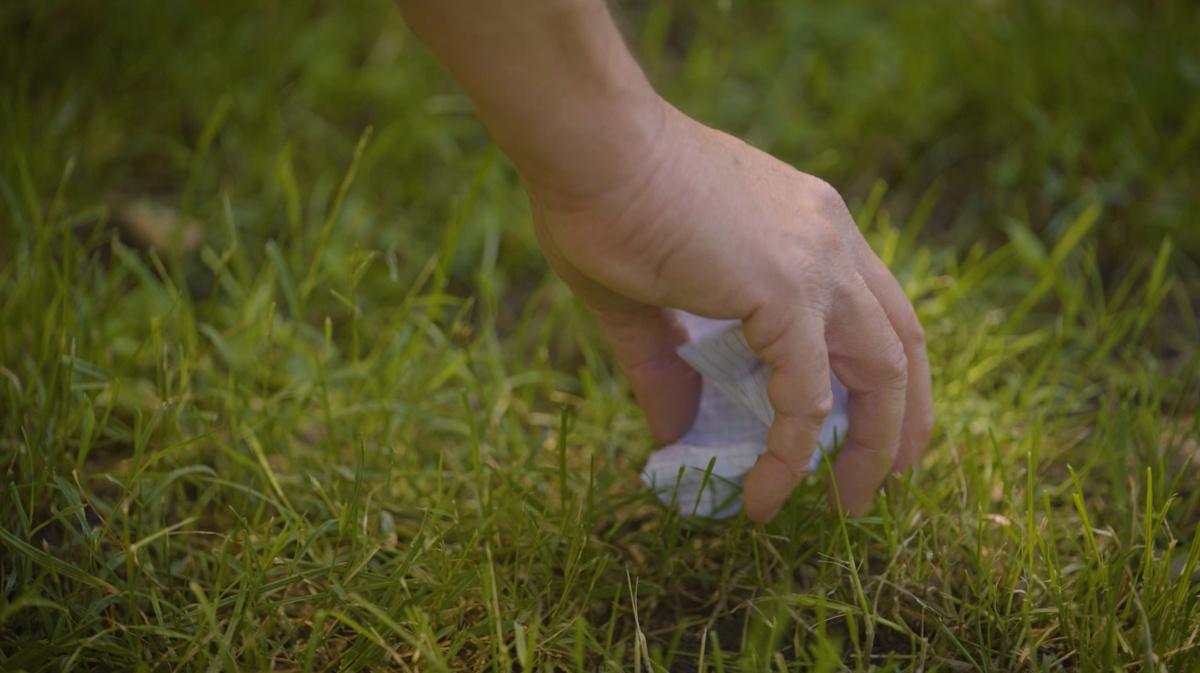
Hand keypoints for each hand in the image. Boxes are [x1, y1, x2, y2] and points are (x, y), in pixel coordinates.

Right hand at [526, 102, 932, 520]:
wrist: (588, 145)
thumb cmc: (602, 201)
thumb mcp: (644, 301)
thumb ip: (669, 368)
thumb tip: (672, 435)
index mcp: (808, 226)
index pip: (873, 307)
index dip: (878, 373)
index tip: (859, 425)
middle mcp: (832, 238)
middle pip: (902, 342)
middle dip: (903, 420)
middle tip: (878, 479)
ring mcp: (818, 263)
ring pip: (885, 373)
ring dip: (874, 447)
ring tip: (847, 503)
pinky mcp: (786, 292)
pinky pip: (808, 397)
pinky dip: (792, 455)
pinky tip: (762, 494)